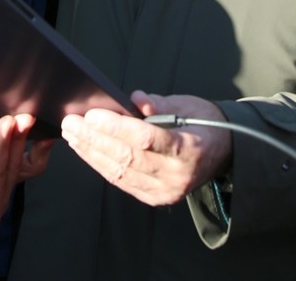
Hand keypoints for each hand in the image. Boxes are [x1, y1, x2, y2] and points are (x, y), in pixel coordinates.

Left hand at [61, 92, 231, 206]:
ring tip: (73, 135)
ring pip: (121, 173)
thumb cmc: (204, 123)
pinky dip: (102, 165)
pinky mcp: (157, 197)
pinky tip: (87, 151)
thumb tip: (133, 99)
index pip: (146, 138)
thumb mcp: (188, 105)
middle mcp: (177, 175)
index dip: (116, 127)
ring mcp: (166, 190)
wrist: (224, 151)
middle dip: (94, 139)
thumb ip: (159, 103)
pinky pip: (123, 182)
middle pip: (128, 157)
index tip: (91, 114)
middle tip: (71, 123)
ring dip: (92, 153)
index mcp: (189, 148)